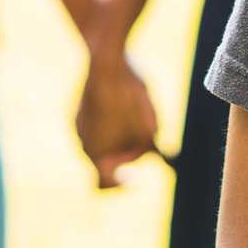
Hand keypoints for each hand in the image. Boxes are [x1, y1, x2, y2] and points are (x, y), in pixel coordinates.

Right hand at [76, 42, 159, 188]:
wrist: (107, 61)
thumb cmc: (130, 100)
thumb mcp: (151, 129)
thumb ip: (157, 154)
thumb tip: (172, 165)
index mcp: (96, 157)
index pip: (107, 185)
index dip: (124, 183)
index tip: (139, 173)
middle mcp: (81, 145)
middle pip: (106, 162)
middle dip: (126, 154)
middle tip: (143, 138)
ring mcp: (76, 126)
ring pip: (100, 142)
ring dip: (118, 138)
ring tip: (136, 117)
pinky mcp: (76, 109)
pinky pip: (94, 124)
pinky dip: (109, 122)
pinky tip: (124, 104)